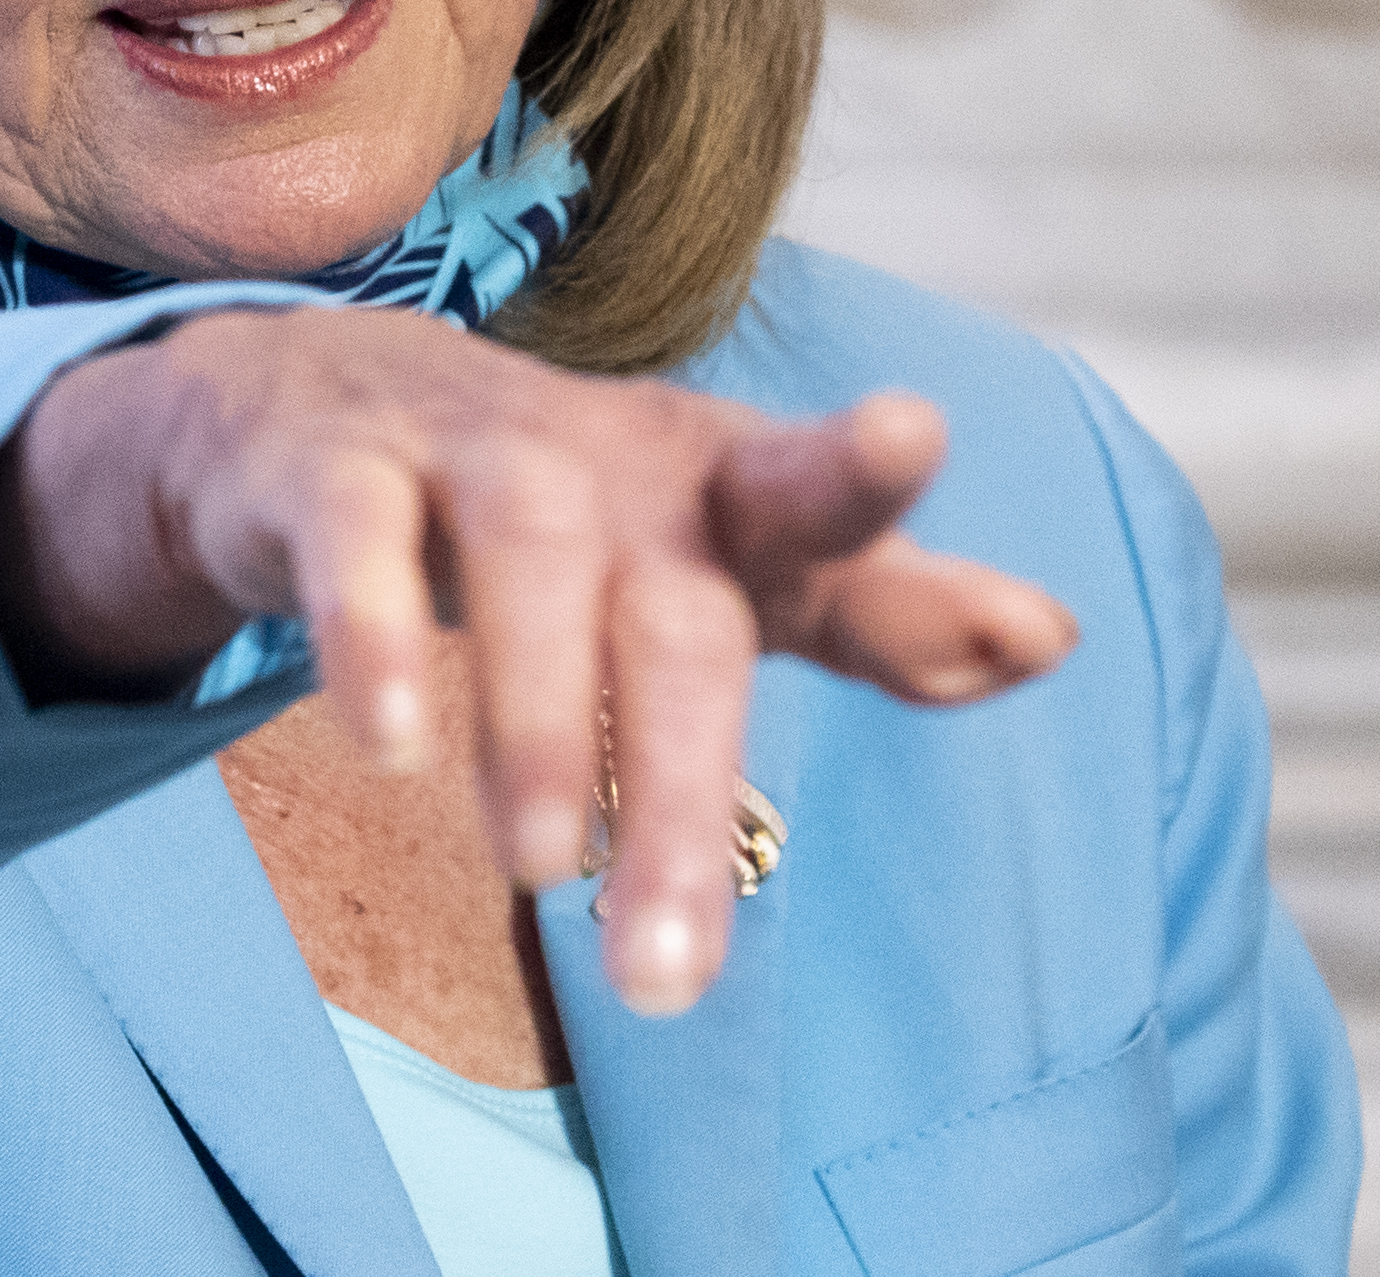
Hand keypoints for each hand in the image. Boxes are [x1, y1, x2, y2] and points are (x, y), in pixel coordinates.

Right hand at [0, 307, 1078, 1014]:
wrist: (325, 406)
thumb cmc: (577, 516)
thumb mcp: (723, 556)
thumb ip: (881, 606)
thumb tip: (1054, 638)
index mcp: (712, 488)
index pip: (805, 493)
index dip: (863, 483)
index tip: (922, 449)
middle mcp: (604, 462)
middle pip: (671, 613)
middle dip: (680, 784)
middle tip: (668, 973)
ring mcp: (466, 452)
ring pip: (525, 556)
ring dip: (539, 713)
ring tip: (538, 867)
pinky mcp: (334, 471)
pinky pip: (353, 538)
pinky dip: (370, 633)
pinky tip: (390, 743)